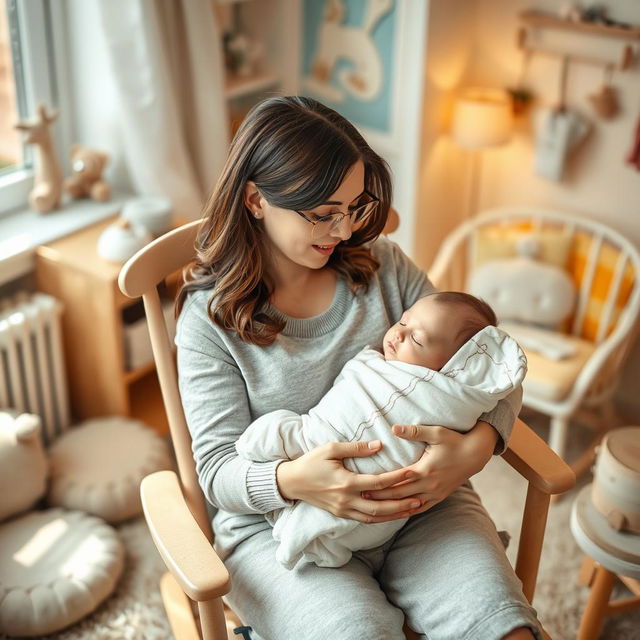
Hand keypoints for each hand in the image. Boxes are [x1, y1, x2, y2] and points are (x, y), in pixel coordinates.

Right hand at [276, 440, 423, 523]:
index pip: (378, 482)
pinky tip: (393, 515)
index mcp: (345, 482)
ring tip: (412, 509)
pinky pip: (365, 520)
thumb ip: (356, 448)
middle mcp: (346, 499)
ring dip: (395, 514)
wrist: (292, 482)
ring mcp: (343, 510)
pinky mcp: (341, 514)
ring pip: (374, 517)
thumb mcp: (331, 449)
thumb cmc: (311, 462)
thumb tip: (378, 445)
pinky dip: (381, 519)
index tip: (412, 472)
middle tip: (420, 498)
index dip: (397, 478)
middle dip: (402, 503)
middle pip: (380, 506)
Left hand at [362, 421, 498, 514]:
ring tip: (373, 510)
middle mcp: (430, 485)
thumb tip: (393, 428)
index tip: (364, 486)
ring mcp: (435, 493)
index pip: (398, 480)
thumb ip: (414, 431)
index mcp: (425, 469)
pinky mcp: (439, 497)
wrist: (475, 455)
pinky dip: (407, 512)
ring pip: (409, 505)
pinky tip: (395, 514)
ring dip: (391, 508)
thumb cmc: (454, 440)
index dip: (381, 485)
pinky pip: (421, 508)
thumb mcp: (435, 432)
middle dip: (381, 498)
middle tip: (361, 498)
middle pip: (400, 495)